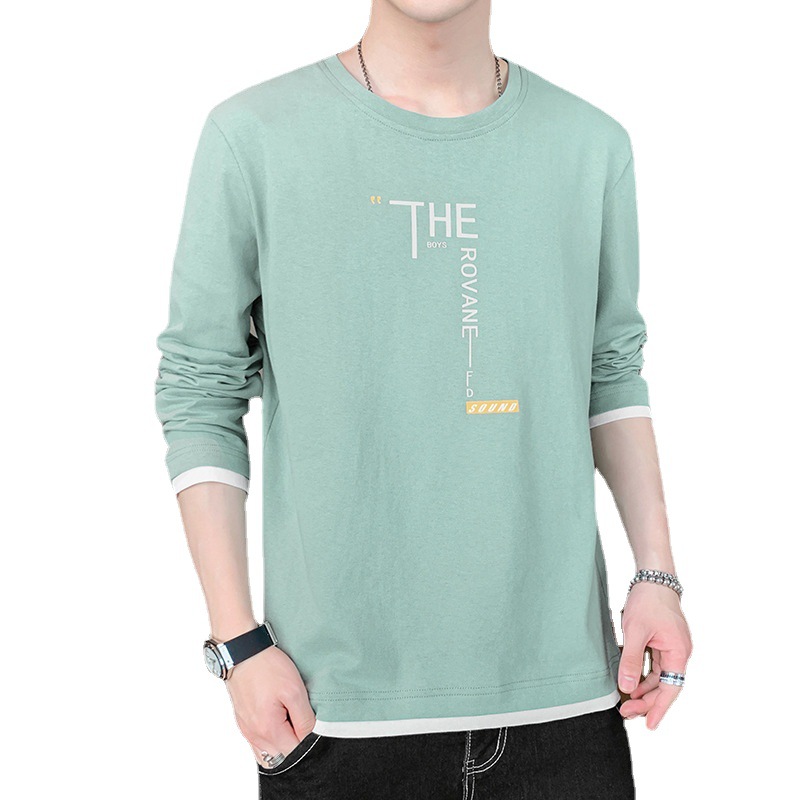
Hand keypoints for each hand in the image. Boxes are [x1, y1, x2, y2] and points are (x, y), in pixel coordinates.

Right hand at [224, 644, 316, 764]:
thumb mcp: (294, 690)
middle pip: (282, 755)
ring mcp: (247, 730)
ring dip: (283, 741)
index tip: (311, 723)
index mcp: (268, 731)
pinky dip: (271, 737)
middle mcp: (254, 736)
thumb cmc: (267, 667)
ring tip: (290, 717)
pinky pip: (259, 743)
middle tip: (302, 718)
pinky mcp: (243, 722)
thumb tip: (311, 737)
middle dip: (296, 743)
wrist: (242, 651)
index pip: (295, 753)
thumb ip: (304, 719)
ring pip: (270, 751)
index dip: (309, 741)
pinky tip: (278, 718)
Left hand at [617, 581, 691, 728]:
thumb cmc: (647, 600)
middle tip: (625, 712)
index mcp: (678, 652)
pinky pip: (655, 665)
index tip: (649, 724)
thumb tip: (628, 687)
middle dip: (646, 701)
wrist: (653, 577)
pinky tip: (630, 681)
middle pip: (665, 685)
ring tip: (625, 700)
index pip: (671, 689)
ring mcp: (672, 647)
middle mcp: (679, 652)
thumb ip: (632, 661)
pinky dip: (643, 674)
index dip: (659, 708)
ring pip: (659, 676)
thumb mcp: (635, 631)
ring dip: (643, 689)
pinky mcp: (663, 641)